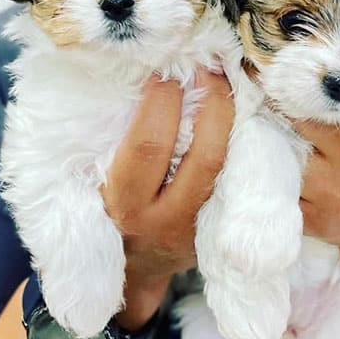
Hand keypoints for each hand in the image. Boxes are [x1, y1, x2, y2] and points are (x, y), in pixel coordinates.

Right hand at [100, 69, 233, 328]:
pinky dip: (244, 137)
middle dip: (212, 104)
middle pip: (206, 156)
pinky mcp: (225, 224)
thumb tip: (139, 78)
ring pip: (233, 164)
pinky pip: (243, 174)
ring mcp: (204, 225)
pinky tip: (241, 107)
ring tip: (227, 79)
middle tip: (207, 67)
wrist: (132, 271)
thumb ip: (113, 144)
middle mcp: (170, 219)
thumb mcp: (94, 185)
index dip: (160, 104)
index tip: (163, 73)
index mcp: (128, 206)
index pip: (149, 148)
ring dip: (233, 117)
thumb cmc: (105, 214)